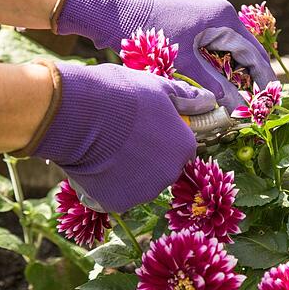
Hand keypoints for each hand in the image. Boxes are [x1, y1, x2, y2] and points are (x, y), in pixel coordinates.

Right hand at [21, 61, 215, 212]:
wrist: (78, 114)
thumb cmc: (121, 93)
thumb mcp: (157, 86)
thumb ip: (186, 98)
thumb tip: (209, 100)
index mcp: (184, 146)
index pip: (179, 146)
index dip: (161, 136)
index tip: (143, 126)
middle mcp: (170, 174)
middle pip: (160, 167)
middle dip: (145, 156)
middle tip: (120, 136)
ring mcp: (144, 192)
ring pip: (138, 183)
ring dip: (126, 171)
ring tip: (104, 147)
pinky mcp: (117, 203)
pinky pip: (114, 194)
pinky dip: (106, 183)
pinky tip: (93, 164)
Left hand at [53, 0, 276, 110]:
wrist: (115, 13)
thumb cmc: (150, 36)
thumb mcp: (186, 64)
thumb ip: (214, 85)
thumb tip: (237, 108)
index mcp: (223, 16)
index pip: (252, 52)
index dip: (261, 77)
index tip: (269, 98)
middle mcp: (221, 8)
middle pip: (244, 47)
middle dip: (250, 75)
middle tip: (257, 101)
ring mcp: (209, 9)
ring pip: (230, 45)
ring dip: (234, 68)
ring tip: (240, 94)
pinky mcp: (197, 14)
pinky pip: (216, 39)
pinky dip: (219, 59)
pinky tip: (220, 79)